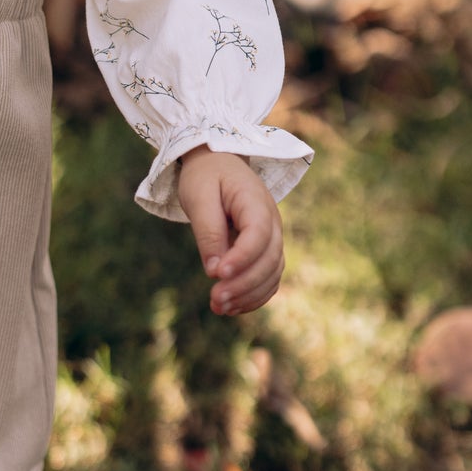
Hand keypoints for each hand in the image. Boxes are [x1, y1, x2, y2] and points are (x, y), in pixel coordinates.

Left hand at [178, 147, 283, 315]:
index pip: (258, 234)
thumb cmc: (205, 176)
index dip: (242, 258)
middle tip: (215, 300)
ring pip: (272, 273)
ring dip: (249, 295)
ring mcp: (271, 236)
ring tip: (219, 308)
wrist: (217, 162)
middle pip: (269, 259)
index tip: (217, 275)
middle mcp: (271, 221)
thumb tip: (214, 270)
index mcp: (256, 201)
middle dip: (244, 284)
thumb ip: (208, 231)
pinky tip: (231, 307)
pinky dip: (254, 295)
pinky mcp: (264, 249)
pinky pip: (268, 278)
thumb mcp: (199, 196)